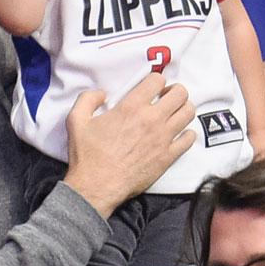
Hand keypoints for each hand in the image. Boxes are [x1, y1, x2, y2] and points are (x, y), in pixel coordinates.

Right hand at [62, 73, 195, 217]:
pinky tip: (176, 134)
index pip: (157, 80)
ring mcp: (163, 138)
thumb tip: (102, 93)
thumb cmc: (87, 154)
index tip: (150, 86)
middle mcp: (151, 119)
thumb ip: (87, 99)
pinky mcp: (168, 156)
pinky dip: (186, 133)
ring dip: (183, 109)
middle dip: (174, 91)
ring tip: (173, 113)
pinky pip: (189, 139)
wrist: (97, 185)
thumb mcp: (76, 120)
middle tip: (166, 97)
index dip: (155, 80)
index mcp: (130, 107)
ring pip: (189, 113)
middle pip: (180, 94)